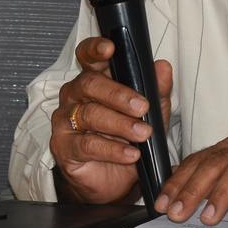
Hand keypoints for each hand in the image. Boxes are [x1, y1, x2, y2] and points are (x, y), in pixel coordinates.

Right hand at [50, 36, 172, 204]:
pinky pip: (86, 144)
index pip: (88, 57)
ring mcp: (66, 121)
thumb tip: (163, 67)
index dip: (95, 49)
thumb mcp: (150, 111)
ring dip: (120, 124)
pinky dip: (112, 149)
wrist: (115, 178)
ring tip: (143, 133)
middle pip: (90, 84)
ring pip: (90, 114)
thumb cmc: (128, 137)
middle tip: (142, 106)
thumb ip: (157, 89)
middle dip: (119, 94)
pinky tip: (130, 153)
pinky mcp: (64, 147)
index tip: (110, 49)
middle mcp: (75, 96)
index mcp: (94, 80)